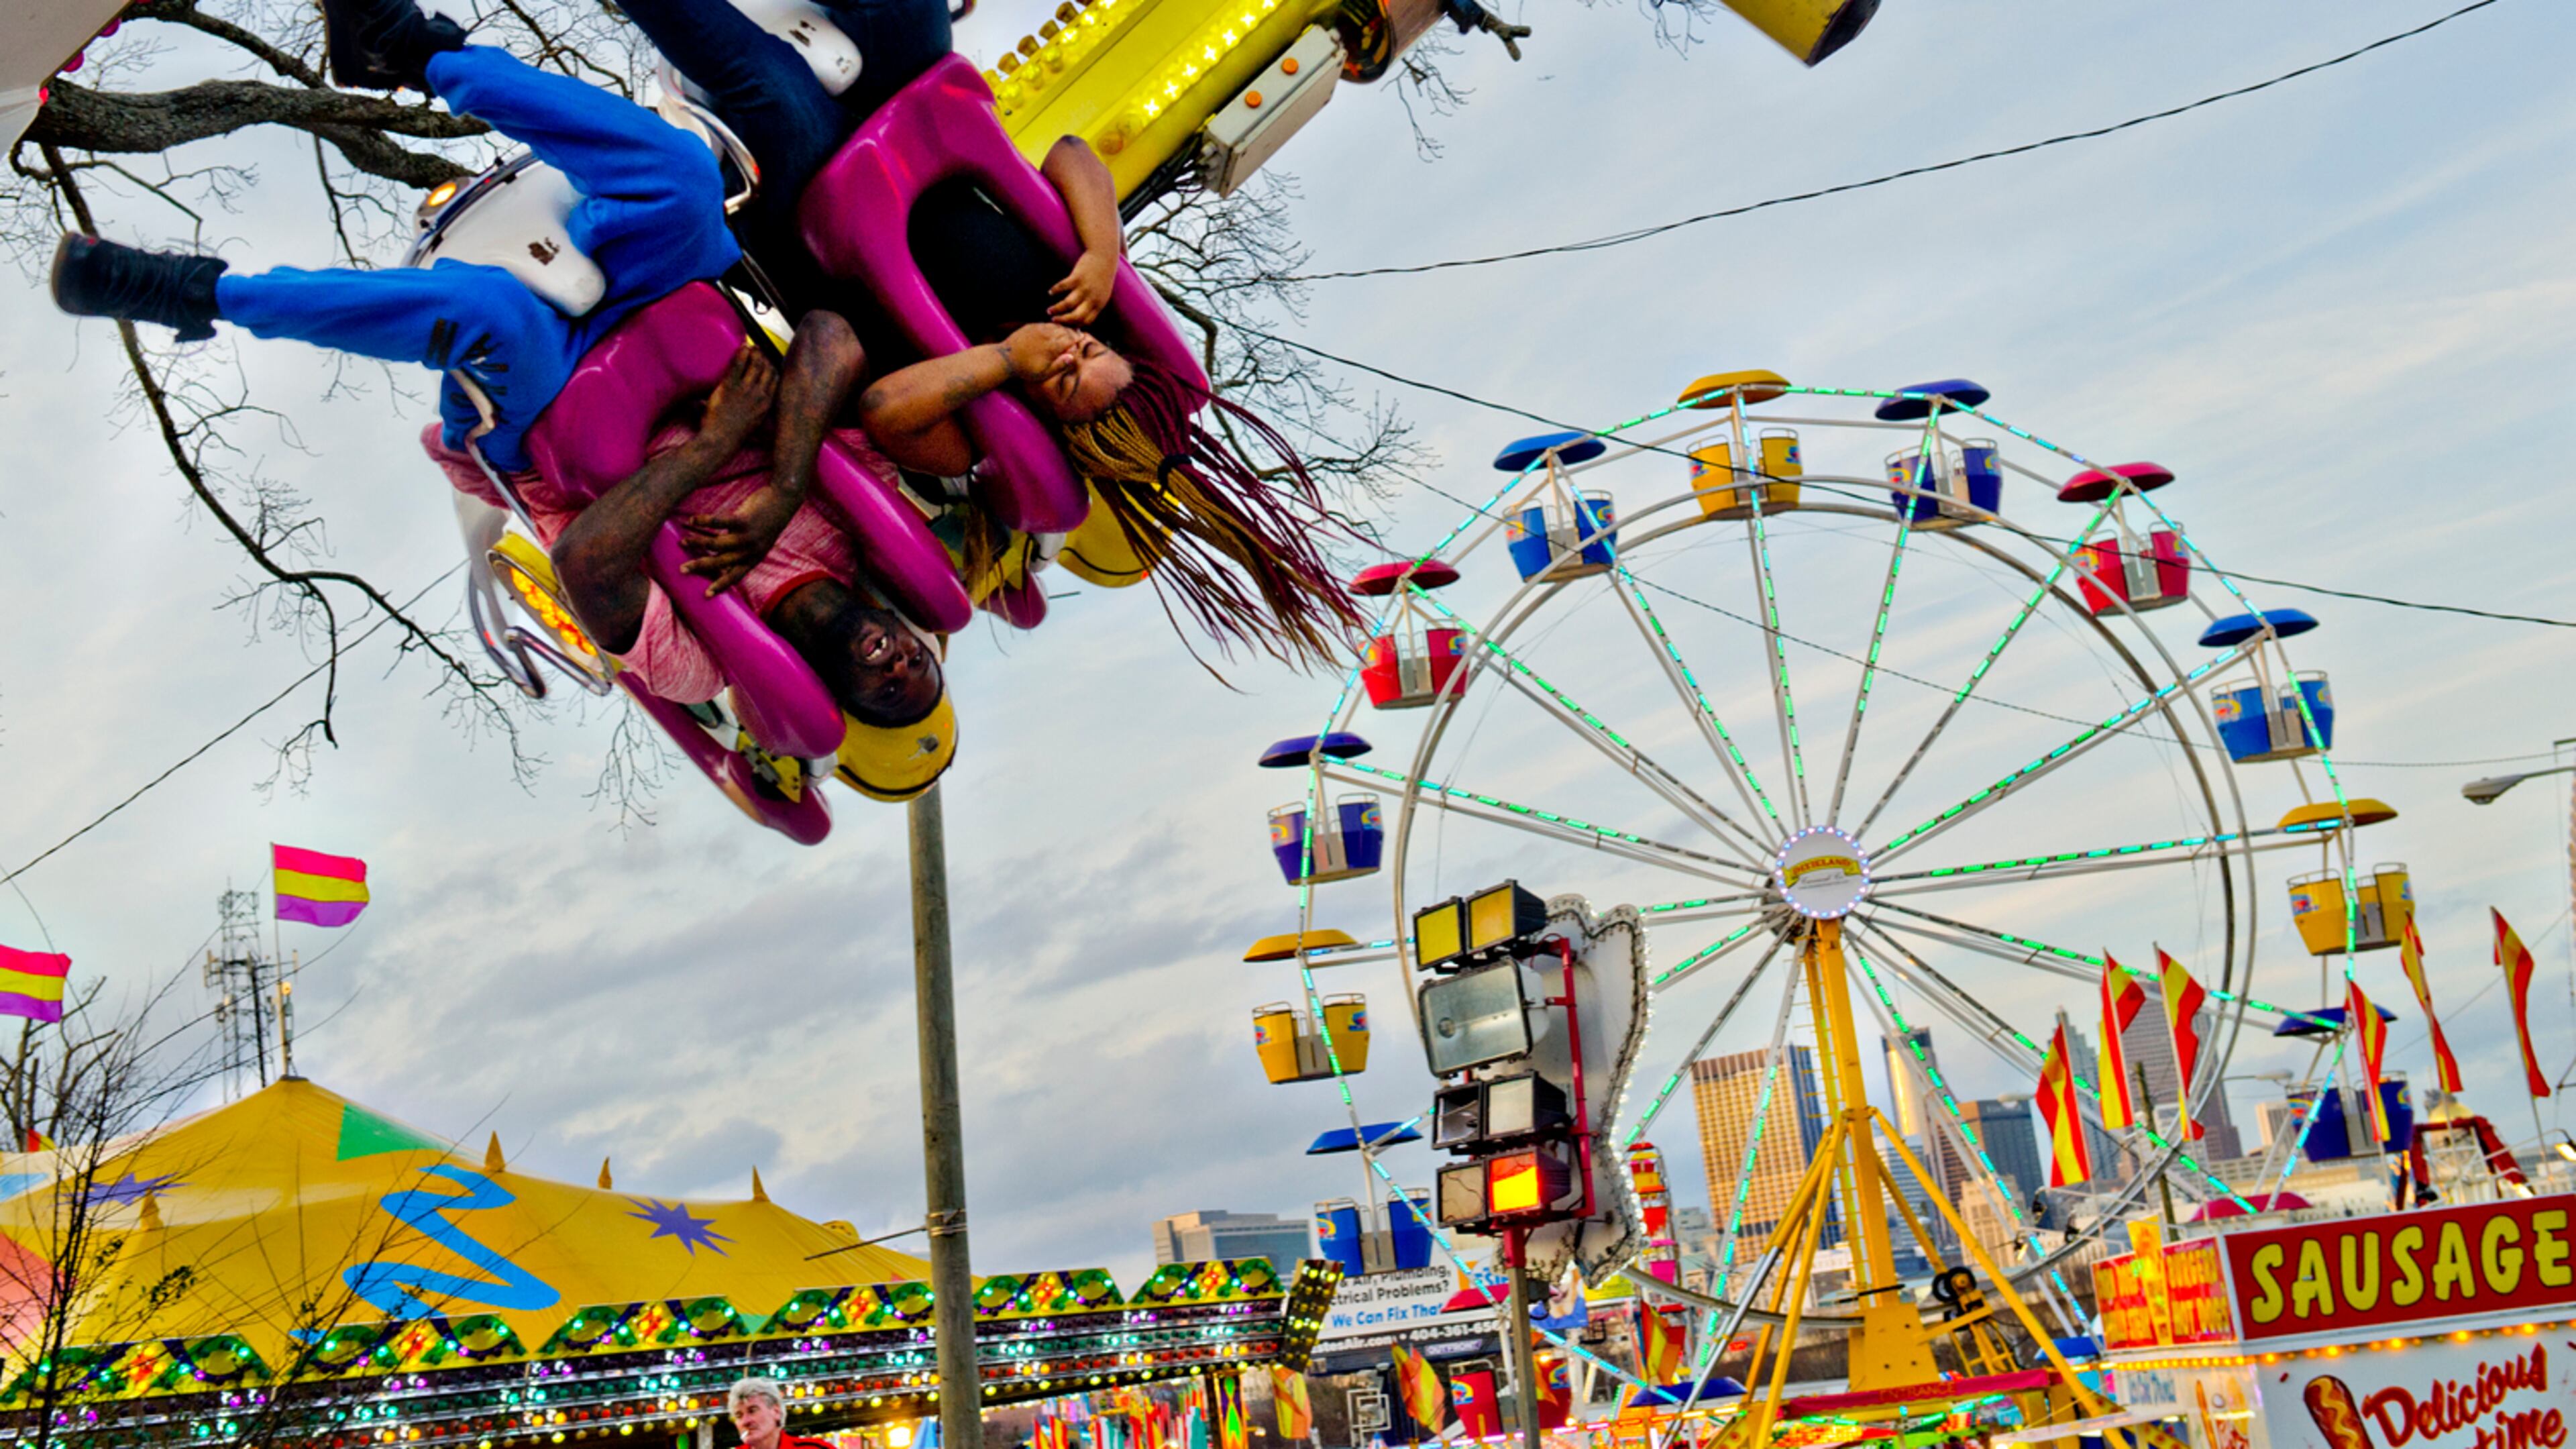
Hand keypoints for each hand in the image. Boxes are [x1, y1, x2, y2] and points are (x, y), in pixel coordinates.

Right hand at [678, 482, 801, 595]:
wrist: (784, 500)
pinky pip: (719, 523)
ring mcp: (747, 537)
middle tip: (682, 570)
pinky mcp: (744, 521)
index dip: (720, 586)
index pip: (735, 576)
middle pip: (720, 562)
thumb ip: (741, 550)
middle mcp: (750, 551)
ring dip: (697, 543)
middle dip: (699, 567)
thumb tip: (719, 555)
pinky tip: (692, 520)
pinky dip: (703, 521)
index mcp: (753, 558)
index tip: (706, 595)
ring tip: (682, 541)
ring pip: (716, 544)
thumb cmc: (767, 521)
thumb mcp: (758, 541)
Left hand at [700, 340, 777, 449]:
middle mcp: (759, 394)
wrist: (721, 440)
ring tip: (751, 347)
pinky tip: (742, 347)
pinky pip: (738, 364)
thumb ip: (758, 411)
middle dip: (764, 357)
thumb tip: (760, 408)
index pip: (776, 379)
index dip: (773, 367)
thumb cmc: (736, 435)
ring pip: (756, 364)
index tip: (769, 362)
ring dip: (755, 353)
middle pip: (768, 369)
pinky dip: (742, 353)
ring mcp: (745, 390)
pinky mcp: (730, 386)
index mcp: (766, 404)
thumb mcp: (755, 423)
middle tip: (759, 350)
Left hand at [999, 323, 1082, 386]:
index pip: (1070, 339)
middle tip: (1079, 333)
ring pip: (1055, 326)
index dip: (1077, 339)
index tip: (1082, 338)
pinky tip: (1054, 329)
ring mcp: (1038, 329)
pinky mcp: (1031, 327)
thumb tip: (1073, 357)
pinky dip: (1053, 326)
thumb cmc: (1026, 369)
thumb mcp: (1044, 373)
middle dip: (1072, 332)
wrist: (1005, 358)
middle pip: (1064, 331)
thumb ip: (1059, 365)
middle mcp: (1047, 335)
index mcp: (1052, 346)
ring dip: (1063, 328)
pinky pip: (1046, 324)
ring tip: (1069, 330)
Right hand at [1047, 250, 1116, 325]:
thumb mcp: (1103, 294)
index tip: (1066, 324)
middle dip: (1063, 320)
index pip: (1086, 321)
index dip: (1074, 324)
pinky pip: (1062, 287)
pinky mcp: (1077, 277)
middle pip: (1075, 316)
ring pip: (1067, 304)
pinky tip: (1051, 292)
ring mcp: (1084, 288)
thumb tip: (1084, 318)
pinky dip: (1055, 291)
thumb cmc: (1102, 277)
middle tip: (1054, 320)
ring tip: (1049, 311)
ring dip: (1056, 309)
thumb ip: (1095, 305)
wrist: (1104, 256)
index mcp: (1099, 304)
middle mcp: (1092, 298)